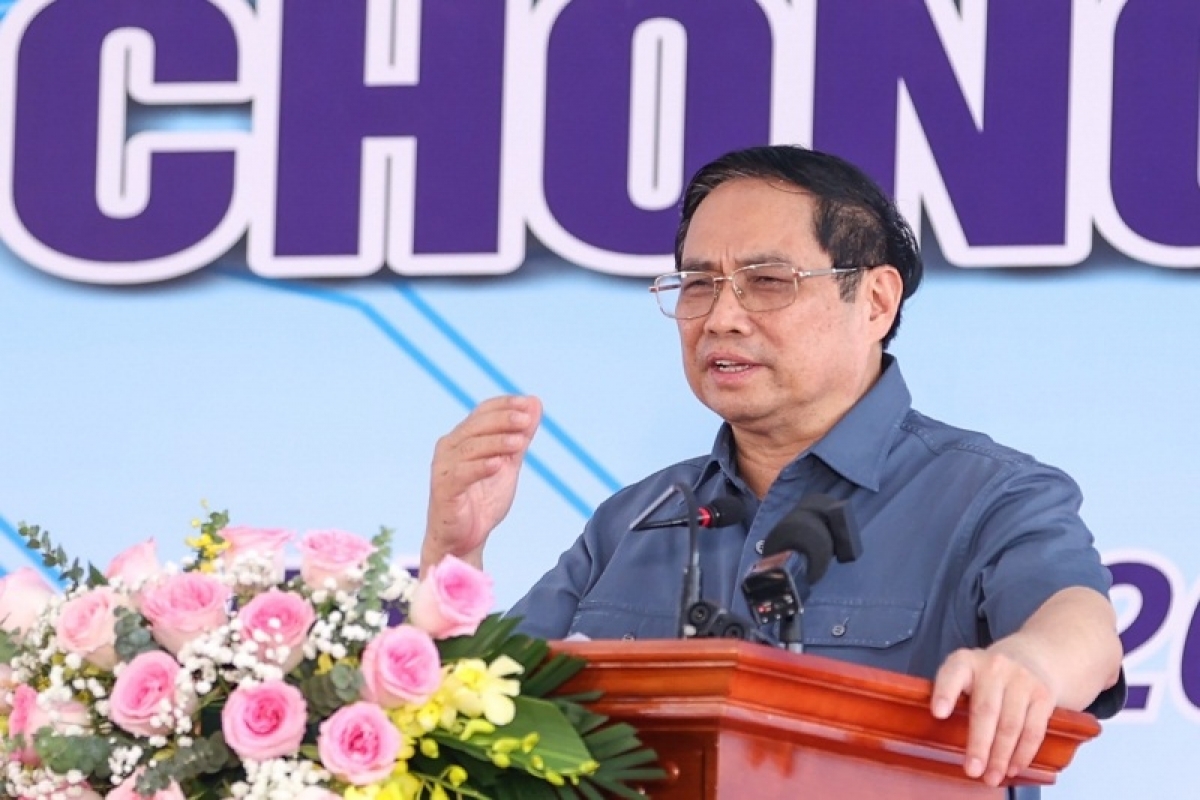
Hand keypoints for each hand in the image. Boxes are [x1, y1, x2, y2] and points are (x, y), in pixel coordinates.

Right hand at [422, 395, 541, 572]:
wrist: (463, 540)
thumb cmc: (481, 500)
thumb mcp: (508, 465)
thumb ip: (520, 437)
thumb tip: (536, 403)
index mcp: (463, 438)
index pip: (482, 411)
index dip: (505, 405)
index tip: (529, 404)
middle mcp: (449, 447)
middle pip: (476, 425)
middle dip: (503, 420)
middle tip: (526, 420)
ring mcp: (444, 468)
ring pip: (470, 447)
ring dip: (496, 442)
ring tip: (519, 443)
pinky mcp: (443, 489)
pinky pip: (462, 474)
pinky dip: (480, 467)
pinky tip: (498, 464)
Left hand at [930, 640, 1058, 786]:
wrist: (1032, 657)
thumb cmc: (988, 675)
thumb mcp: (966, 674)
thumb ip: (953, 696)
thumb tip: (937, 735)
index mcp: (966, 662)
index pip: (952, 674)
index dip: (945, 693)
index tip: (938, 713)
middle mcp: (994, 667)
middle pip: (986, 710)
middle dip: (979, 744)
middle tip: (972, 770)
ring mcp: (1021, 680)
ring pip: (1011, 724)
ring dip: (1001, 756)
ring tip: (992, 776)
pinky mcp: (1043, 695)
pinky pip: (1033, 730)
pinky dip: (1023, 753)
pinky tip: (1013, 767)